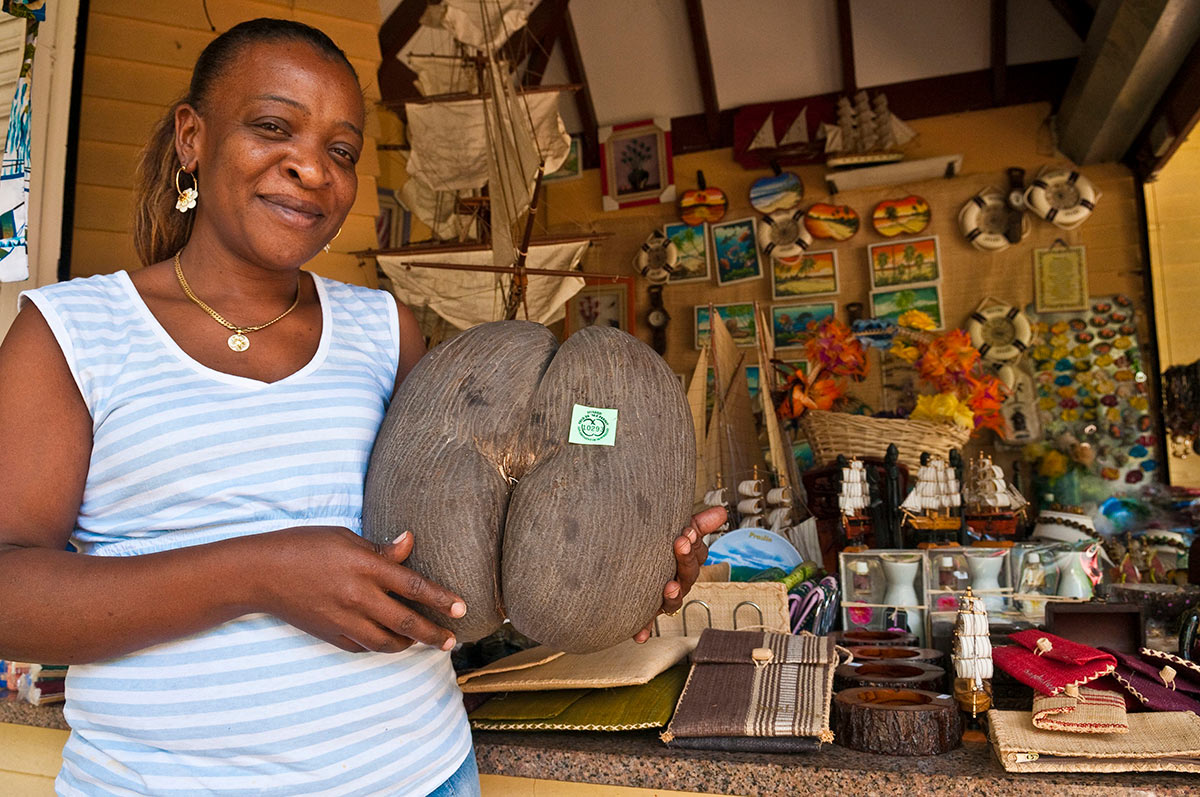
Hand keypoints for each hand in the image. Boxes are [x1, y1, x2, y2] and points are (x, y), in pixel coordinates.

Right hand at [247, 527, 466, 653]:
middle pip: (406, 622)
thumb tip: (411, 542)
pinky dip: (379, 646)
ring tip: (424, 642)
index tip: (461, 608)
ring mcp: (343, 619)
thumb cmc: (305, 546)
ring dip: (408, 644)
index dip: (440, 598)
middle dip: (433, 634)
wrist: (261, 573)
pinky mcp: (330, 634)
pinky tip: (389, 641)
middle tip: (452, 641)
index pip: (413, 586)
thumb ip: (381, 549)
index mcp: (365, 567)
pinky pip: (362, 646)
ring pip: (386, 642)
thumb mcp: (346, 538)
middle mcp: (357, 597)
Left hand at [633, 506, 726, 642]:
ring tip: (669, 586)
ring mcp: (663, 598)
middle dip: (685, 560)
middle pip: (688, 575)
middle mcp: (679, 583)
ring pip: (672, 600)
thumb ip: (698, 525)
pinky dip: (644, 627)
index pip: (698, 555)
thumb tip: (722, 511)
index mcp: (687, 565)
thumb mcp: (679, 534)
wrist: (632, 565)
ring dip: (672, 594)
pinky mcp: (646, 610)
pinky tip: (640, 635)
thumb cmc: (661, 548)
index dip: (694, 544)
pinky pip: (646, 621)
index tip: (687, 531)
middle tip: (680, 542)